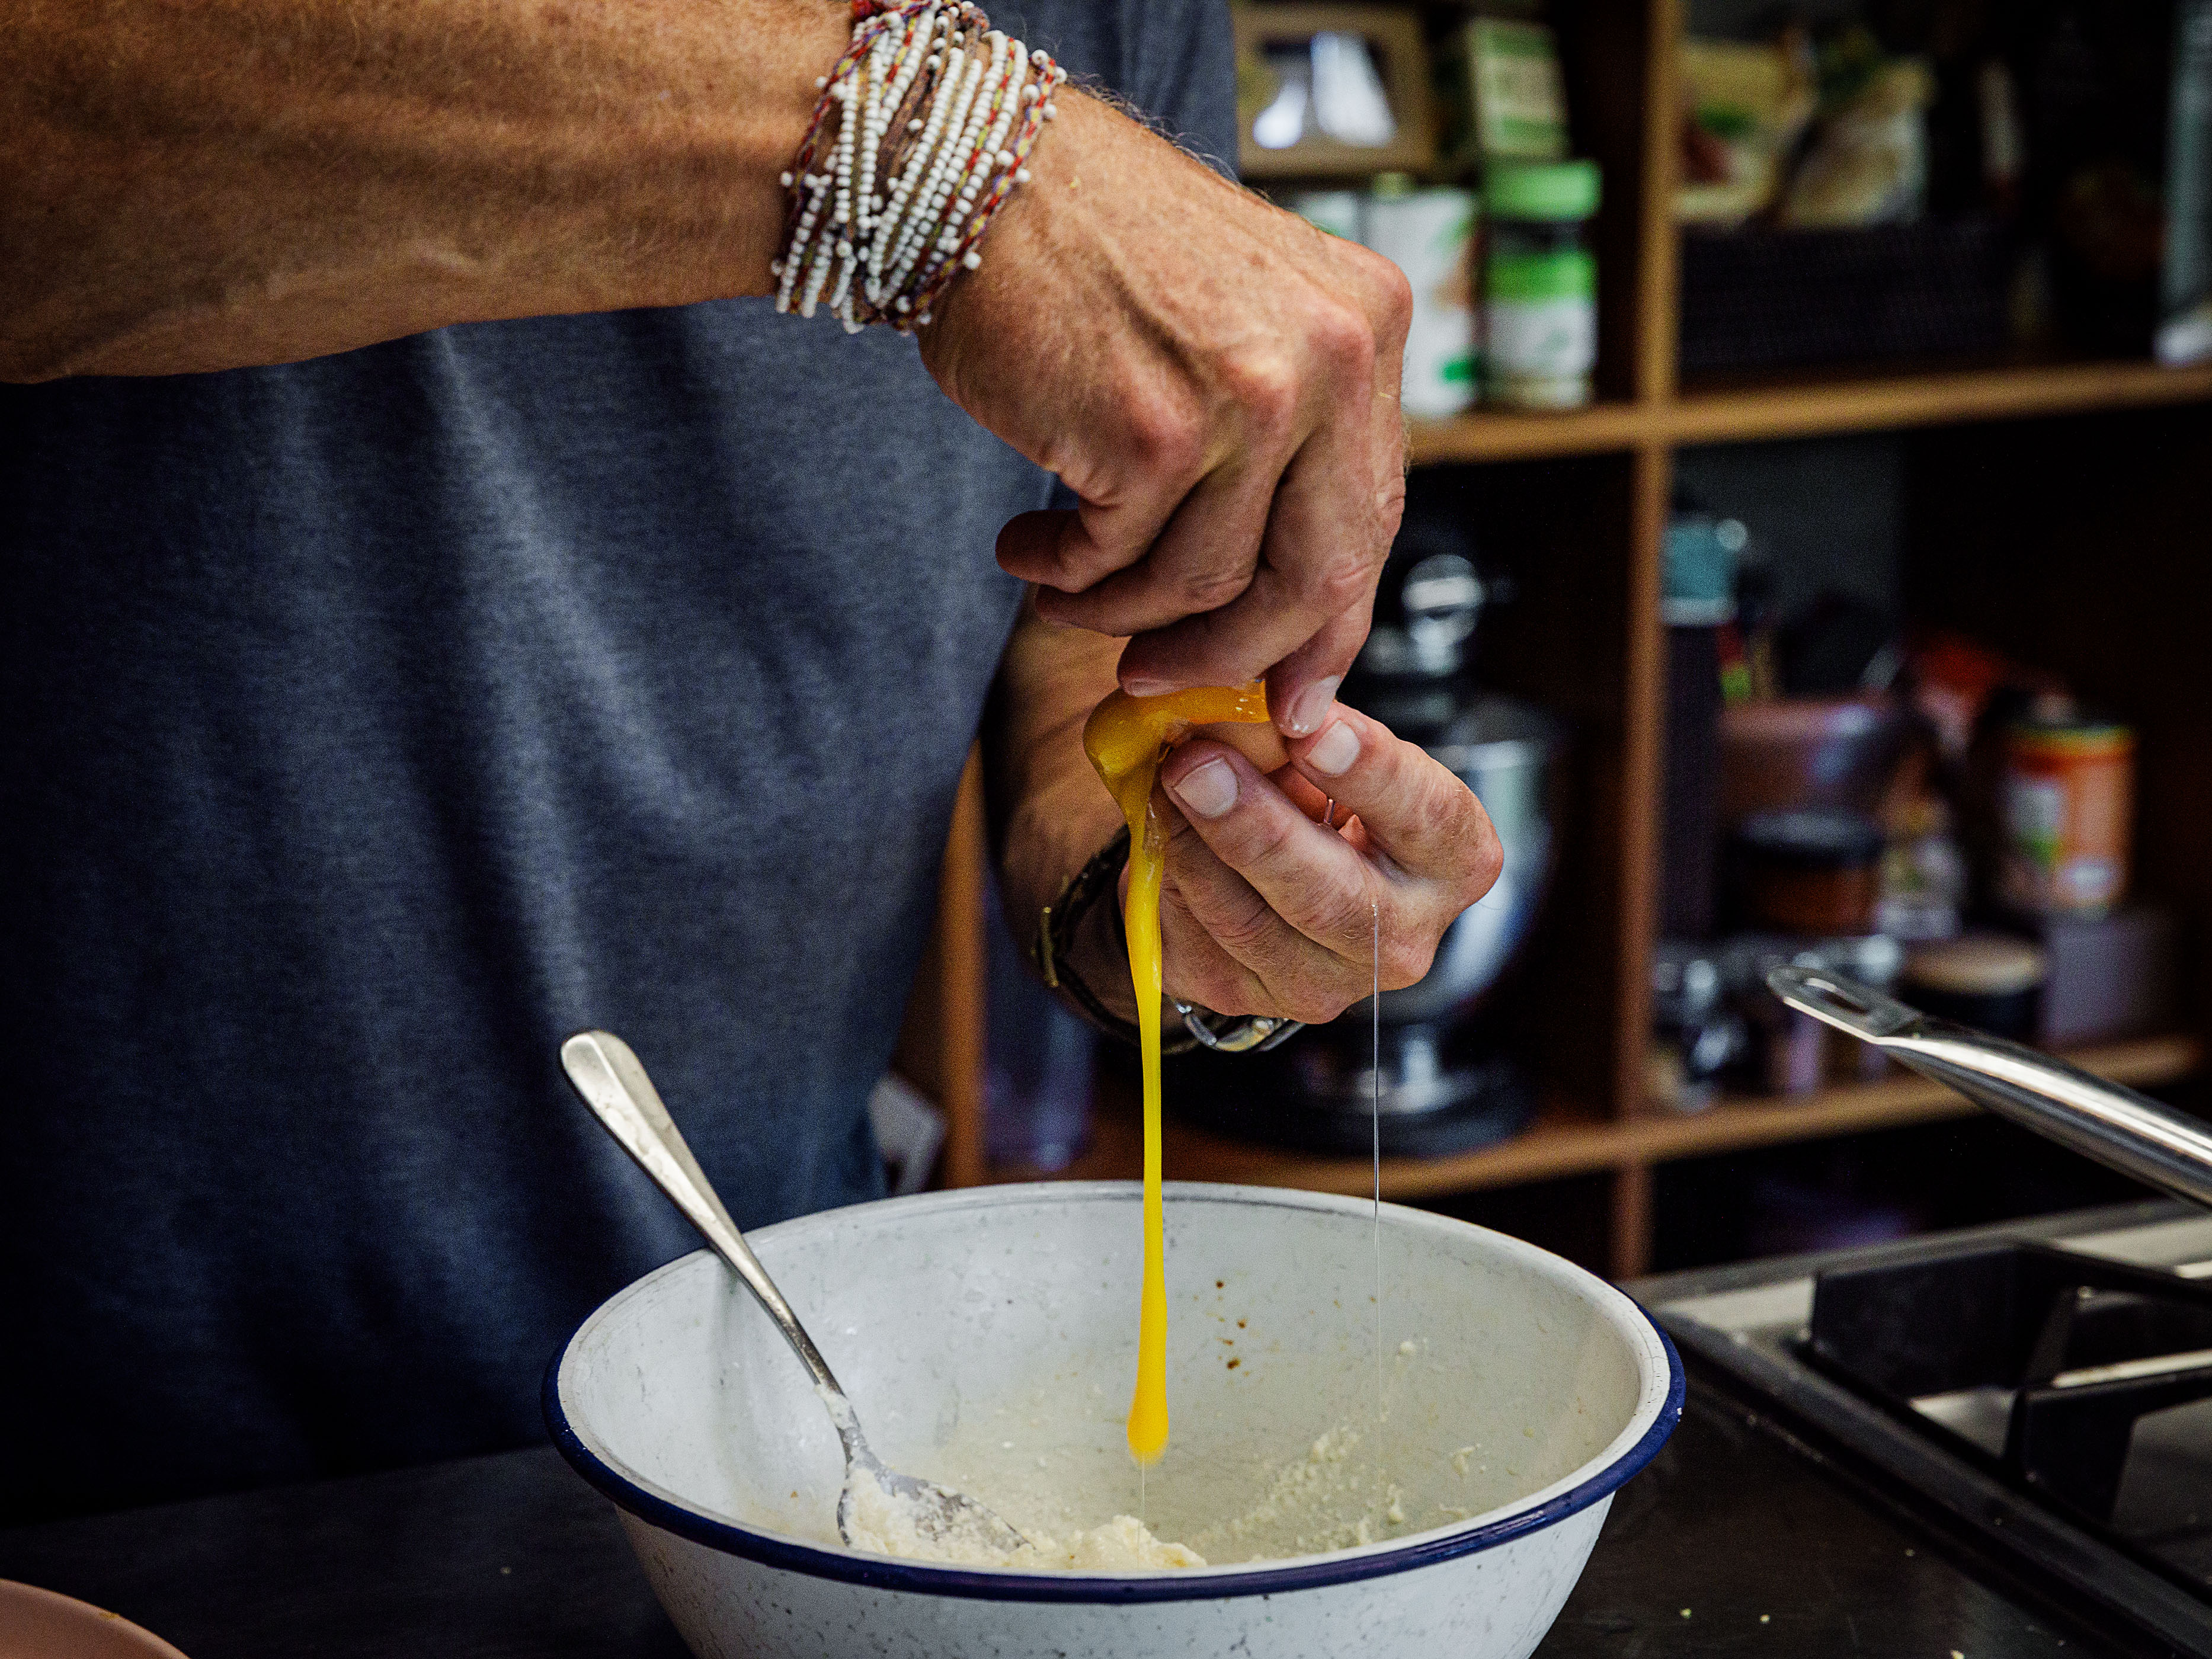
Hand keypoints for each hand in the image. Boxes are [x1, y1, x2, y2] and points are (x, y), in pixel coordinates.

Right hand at [923, 92, 1411, 736]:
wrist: (985, 174)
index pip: (1370, 519)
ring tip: (1062, 591)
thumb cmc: (1096, 250)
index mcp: (1368, 328)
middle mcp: (1332, 358)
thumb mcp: (1243, 320)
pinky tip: (1028, 549)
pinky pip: (1117, 559)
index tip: (1291, 689)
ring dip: (1121, 611)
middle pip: (1314, 577)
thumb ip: (1285, 437)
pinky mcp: (1155, 432)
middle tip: (1163, 676)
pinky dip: (1064, 574)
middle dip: (1233, 655)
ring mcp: (1249, 396)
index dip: (1327, 625)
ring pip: (1204, 584)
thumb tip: (1286, 603)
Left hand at [1141, 703, 1502, 1024]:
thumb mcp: (1324, 748)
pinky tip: (1158, 828)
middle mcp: (1403, 939)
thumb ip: (1306, 724)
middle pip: (1333, 897)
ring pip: (1248, 925)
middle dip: (1255, 826)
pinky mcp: (1246, 997)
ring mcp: (1323, 982)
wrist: (1260, 868)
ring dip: (1191, 846)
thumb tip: (1255, 701)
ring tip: (1163, 780)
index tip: (1309, 728)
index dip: (1371, 772)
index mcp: (1452, 860)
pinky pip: (1195, 940)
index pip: (1431, 818)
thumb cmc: (1313, 792)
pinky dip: (1167, 876)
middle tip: (1196, 763)